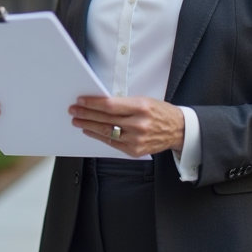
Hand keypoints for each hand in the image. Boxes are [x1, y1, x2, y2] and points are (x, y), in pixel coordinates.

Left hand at [69, 96, 184, 157]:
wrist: (177, 130)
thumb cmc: (160, 112)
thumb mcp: (144, 101)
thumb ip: (123, 103)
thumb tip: (99, 103)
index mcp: (141, 107)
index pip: (110, 105)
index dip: (92, 104)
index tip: (81, 101)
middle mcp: (138, 124)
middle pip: (105, 119)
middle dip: (86, 114)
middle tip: (74, 111)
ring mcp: (136, 139)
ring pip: (106, 132)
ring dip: (88, 126)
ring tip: (77, 121)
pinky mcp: (134, 151)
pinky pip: (111, 143)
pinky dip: (98, 137)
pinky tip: (90, 131)